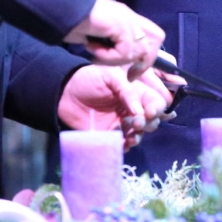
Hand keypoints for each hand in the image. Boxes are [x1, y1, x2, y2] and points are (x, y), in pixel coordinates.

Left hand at [59, 64, 176, 148]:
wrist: (64, 93)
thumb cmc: (88, 79)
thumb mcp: (109, 76)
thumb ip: (127, 90)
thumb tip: (139, 110)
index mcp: (136, 92)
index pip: (156, 101)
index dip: (157, 108)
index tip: (149, 113)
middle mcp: (132, 109)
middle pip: (152, 120)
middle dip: (148, 123)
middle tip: (136, 123)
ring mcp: (122, 123)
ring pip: (140, 134)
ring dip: (138, 136)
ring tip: (130, 136)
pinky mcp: (111, 135)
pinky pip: (124, 143)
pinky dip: (126, 145)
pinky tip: (123, 144)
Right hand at [64, 0, 164, 68]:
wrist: (61, 6)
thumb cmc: (73, 21)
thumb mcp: (99, 36)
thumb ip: (113, 44)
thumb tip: (124, 59)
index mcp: (126, 17)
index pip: (153, 34)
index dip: (148, 55)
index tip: (132, 73)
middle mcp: (129, 16)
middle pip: (157, 38)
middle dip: (145, 60)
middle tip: (128, 74)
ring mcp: (126, 18)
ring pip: (140, 50)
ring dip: (118, 59)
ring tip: (97, 52)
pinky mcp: (120, 24)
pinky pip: (124, 50)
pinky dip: (107, 56)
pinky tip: (91, 46)